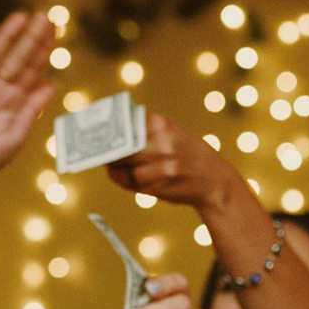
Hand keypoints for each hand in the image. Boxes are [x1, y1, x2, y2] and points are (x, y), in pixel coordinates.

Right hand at [0, 10, 57, 180]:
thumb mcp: (14, 138)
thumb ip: (31, 111)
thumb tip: (53, 85)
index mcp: (15, 101)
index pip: (34, 70)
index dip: (44, 50)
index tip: (56, 30)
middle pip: (18, 58)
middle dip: (32, 38)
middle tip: (46, 16)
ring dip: (7, 37)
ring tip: (21, 17)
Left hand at [107, 113, 244, 213]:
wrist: (215, 180)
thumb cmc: (187, 156)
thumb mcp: (172, 134)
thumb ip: (145, 134)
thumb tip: (108, 140)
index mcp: (163, 124)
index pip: (126, 126)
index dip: (107, 132)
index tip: (93, 136)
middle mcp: (165, 141)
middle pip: (124, 148)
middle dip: (109, 155)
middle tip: (98, 157)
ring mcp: (166, 162)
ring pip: (129, 169)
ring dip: (118, 172)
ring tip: (114, 171)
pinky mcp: (165, 182)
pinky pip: (136, 183)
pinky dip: (129, 183)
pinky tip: (127, 180)